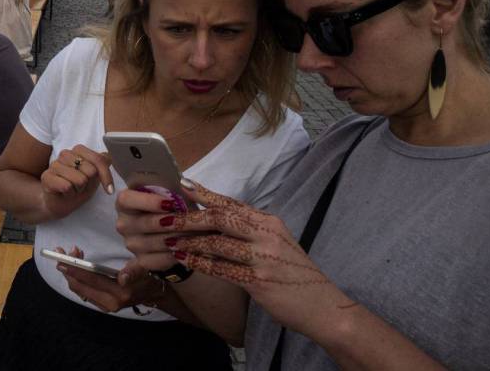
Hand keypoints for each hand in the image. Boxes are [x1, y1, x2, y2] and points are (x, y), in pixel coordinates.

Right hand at [39, 146, 113, 219]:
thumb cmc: (78, 189)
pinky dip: (70, 195)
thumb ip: (102, 165)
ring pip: (80, 180)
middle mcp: (66, 154)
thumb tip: (110, 156)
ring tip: (72, 190)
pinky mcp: (46, 176)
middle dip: (89, 185)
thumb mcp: (95, 178)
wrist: (60, 204)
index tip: (109, 190)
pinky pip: (67, 187)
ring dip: (79, 190)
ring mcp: (54, 164)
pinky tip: (65, 194)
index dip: (106, 176)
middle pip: (91, 170)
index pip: (99, 159)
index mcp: (78, 150)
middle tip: (80, 188)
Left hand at [53, 246, 164, 312]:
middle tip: (62, 252)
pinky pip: (83, 291)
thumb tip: (122, 278)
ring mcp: (103, 306)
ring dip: (71, 272)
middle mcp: (109, 303)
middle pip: (80, 286)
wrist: (151, 294)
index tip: (62, 260)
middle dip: (68, 269)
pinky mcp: (100, 305)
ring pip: (79, 289)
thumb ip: (133, 272)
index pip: (92, 280)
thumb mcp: (144, 270)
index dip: (76, 270)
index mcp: (120, 293)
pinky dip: (76, 278)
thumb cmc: (146, 278)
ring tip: (71, 254)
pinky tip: (77, 265)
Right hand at [114, 187, 187, 272]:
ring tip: (194, 234)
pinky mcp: (141, 260)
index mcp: (125, 202)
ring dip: (176, 239)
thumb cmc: (171, 207)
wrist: (173, 231)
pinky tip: (186, 250)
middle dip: (170, 222)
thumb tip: (187, 185)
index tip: (172, 202)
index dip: (149, 201)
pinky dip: (173, 255)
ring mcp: (131, 243)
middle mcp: (123, 223)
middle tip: (191, 220)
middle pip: (144, 223)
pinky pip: (157, 260)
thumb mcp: (172, 194)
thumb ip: (175, 189)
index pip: (127, 199)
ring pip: (153, 242)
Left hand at [139, 180, 346, 334]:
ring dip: (190, 243)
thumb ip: (251, 230)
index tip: (182, 184)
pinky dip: (201, 264)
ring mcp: (263, 257)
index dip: (204, 194)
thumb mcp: (276, 243)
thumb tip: (216, 219)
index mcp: (269, 222)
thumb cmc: (294, 274)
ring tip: (170, 242)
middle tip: (166, 219)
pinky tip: (186, 262)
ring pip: (218, 243)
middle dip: (190, 218)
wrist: (322, 305)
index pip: (231, 204)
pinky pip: (222, 269)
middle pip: (221, 218)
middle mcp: (267, 234)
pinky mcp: (259, 280)